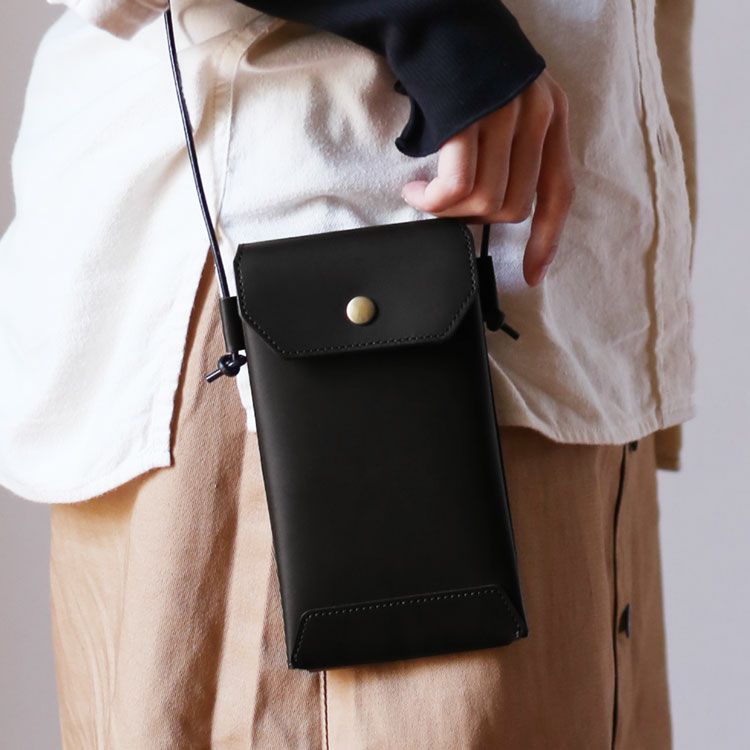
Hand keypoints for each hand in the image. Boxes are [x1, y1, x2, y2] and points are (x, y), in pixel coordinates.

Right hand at [401, 71, 573, 285]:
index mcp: (554, 117)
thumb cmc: (467, 71)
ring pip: (483, 201)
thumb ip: (515, 151)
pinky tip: (415, 189)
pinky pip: (455, 188)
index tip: (533, 274)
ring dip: (449, 212)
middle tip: (447, 208)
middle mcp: (538, 116)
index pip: (560, 192)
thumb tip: (493, 208)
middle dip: (476, 219)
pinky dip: (432, 201)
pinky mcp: (468, 119)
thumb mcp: (508, 106)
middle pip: (514, 206)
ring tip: (426, 196)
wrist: (440, 18)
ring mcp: (504, 116)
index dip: (547, 240)